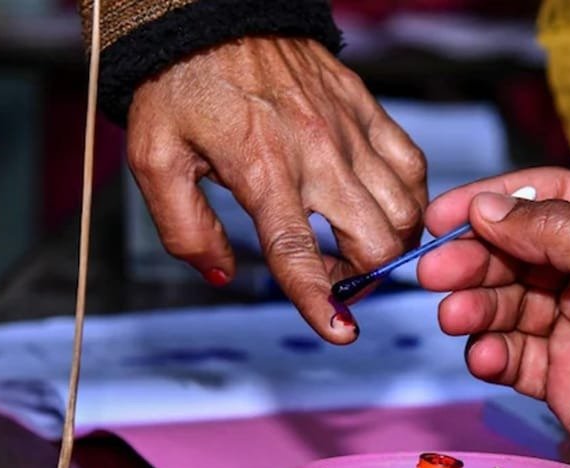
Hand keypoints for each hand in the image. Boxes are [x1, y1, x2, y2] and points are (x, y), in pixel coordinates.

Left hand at [126, 37, 426, 342]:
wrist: (215, 17)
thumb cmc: (181, 84)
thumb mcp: (156, 158)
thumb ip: (184, 227)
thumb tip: (220, 272)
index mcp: (262, 169)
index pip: (298, 252)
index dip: (320, 301)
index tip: (341, 333)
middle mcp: (317, 153)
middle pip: (375, 240)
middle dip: (363, 277)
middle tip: (336, 277)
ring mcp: (350, 131)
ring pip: (405, 209)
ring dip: (390, 244)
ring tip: (358, 244)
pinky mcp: (367, 110)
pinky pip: (413, 165)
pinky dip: (411, 199)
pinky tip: (386, 207)